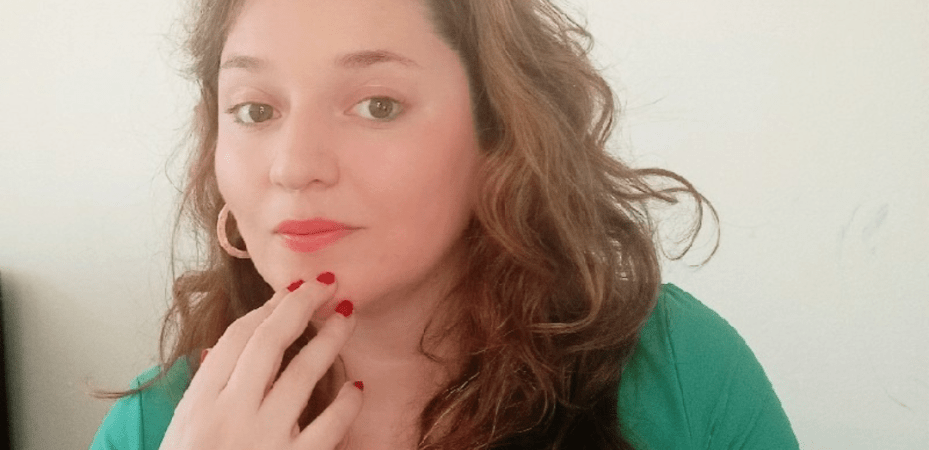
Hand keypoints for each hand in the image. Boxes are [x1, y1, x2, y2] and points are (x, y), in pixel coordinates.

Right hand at [160, 274, 361, 448]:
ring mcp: (264, 440)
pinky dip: (345, 405)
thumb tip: (225, 350)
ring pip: (302, 374)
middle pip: (268, 345)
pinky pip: (329, 427)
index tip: (290, 291)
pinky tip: (356, 388)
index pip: (236, 340)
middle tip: (326, 284)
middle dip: (299, 306)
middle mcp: (230, 416)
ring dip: (329, 340)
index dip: (267, 309)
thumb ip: (206, 389)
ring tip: (346, 317)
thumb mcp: (184, 431)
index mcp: (200, 404)